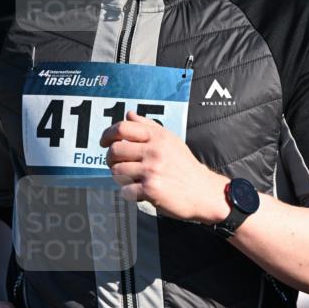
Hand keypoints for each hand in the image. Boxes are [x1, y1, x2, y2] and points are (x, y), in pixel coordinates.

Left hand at [100, 111, 230, 222]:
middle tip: (116, 165)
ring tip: (130, 179)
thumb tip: (128, 114)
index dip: (107, 134)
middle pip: (115, 150)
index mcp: (157, 137)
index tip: (104, 142)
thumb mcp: (171, 140)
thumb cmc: (186, 167)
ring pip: (117, 171)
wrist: (204, 192)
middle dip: (111, 159)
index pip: (122, 128)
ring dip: (119, 177)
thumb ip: (149, 126)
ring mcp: (151, 170)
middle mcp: (154, 151)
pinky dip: (129, 193)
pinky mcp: (151, 189)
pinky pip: (126, 190)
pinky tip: (139, 192)